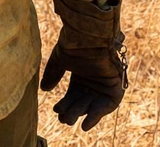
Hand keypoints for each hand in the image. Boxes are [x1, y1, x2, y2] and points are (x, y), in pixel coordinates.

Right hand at [41, 0, 127, 130]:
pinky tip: (85, 124)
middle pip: (82, 103)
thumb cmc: (75, 43)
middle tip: (63, 118)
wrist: (90, 34)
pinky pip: (109, 105)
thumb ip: (53, 74)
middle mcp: (93, 81)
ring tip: (69, 119)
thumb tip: (44, 89)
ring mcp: (105, 84)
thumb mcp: (60, 60)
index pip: (73, 96)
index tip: (56, 110)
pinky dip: (97, 115)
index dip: (65, 105)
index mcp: (81, 76)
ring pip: (93, 105)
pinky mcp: (116, 85)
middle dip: (72, 111)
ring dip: (82, 114)